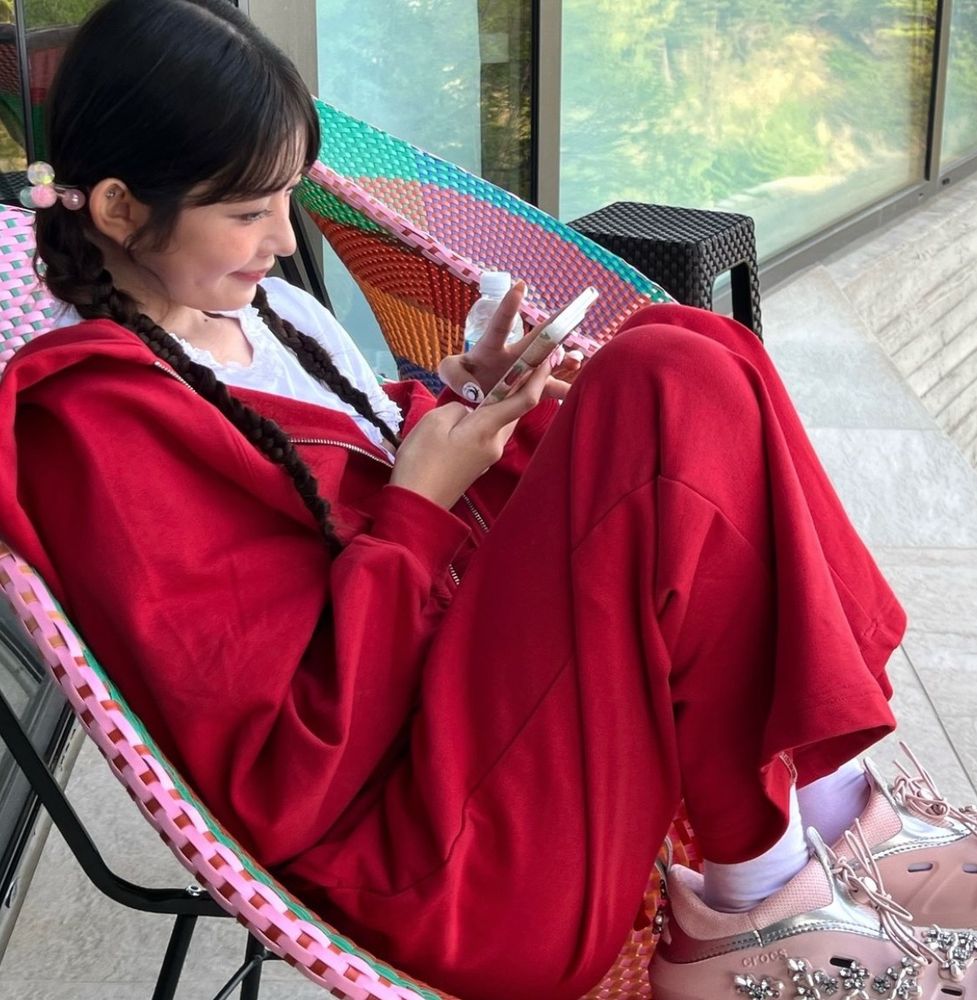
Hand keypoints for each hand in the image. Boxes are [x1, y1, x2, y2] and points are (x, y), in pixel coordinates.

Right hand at [390, 354, 552, 508]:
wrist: (416, 502)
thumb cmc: (422, 460)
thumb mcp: (434, 421)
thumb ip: (458, 408)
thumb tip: (469, 411)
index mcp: (487, 430)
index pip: (524, 400)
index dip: (539, 378)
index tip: (548, 359)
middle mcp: (496, 444)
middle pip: (514, 411)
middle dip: (518, 389)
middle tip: (518, 365)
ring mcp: (489, 457)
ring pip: (501, 423)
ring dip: (500, 405)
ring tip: (491, 386)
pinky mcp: (479, 464)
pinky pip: (489, 435)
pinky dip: (487, 420)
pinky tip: (471, 415)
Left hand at [438, 281, 582, 401]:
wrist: (474, 395)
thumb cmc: (462, 375)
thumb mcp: (450, 371)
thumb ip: (452, 372)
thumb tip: (470, 387)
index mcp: (492, 347)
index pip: (500, 324)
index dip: (509, 306)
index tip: (520, 286)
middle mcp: (514, 354)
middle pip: (537, 336)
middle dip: (556, 322)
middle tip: (575, 308)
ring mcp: (526, 370)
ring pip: (550, 361)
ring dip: (565, 359)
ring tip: (575, 360)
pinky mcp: (533, 387)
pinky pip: (550, 387)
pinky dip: (563, 390)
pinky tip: (574, 392)